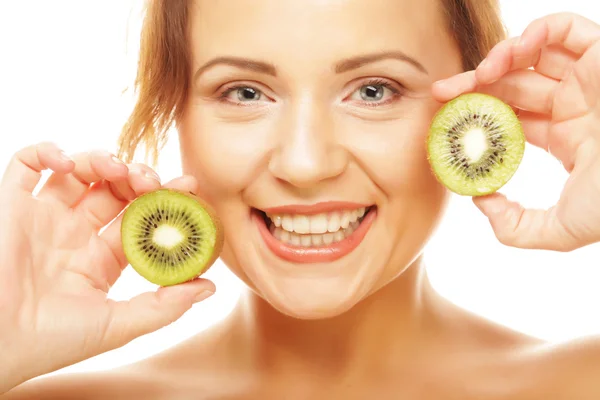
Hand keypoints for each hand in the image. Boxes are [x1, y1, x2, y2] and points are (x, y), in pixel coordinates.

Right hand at [0, 143, 214, 389]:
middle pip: (114, 190)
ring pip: (79, 171)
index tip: (188, 186)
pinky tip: (66, 161)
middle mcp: (74, 234)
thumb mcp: (117, 325)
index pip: (141, 219)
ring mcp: (43, 216)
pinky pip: (26, 163)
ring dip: (102, 159)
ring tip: (117, 168)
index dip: (165, 201)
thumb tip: (209, 287)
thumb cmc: (51, 341)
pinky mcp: (9, 204)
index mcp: (100, 259)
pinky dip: (47, 151)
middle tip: (151, 178)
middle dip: (138, 177)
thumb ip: (164, 306)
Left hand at [432, 12, 599, 251]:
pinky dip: (534, 34)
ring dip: (497, 60)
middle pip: (514, 87)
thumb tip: (480, 201)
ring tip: (473, 78)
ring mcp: (591, 78)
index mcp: (568, 138)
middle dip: (475, 88)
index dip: (478, 119)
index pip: (512, 120)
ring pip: (533, 56)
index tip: (446, 123)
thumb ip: (517, 228)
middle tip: (441, 94)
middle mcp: (577, 105)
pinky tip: (510, 54)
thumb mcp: (564, 229)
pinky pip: (565, 30)